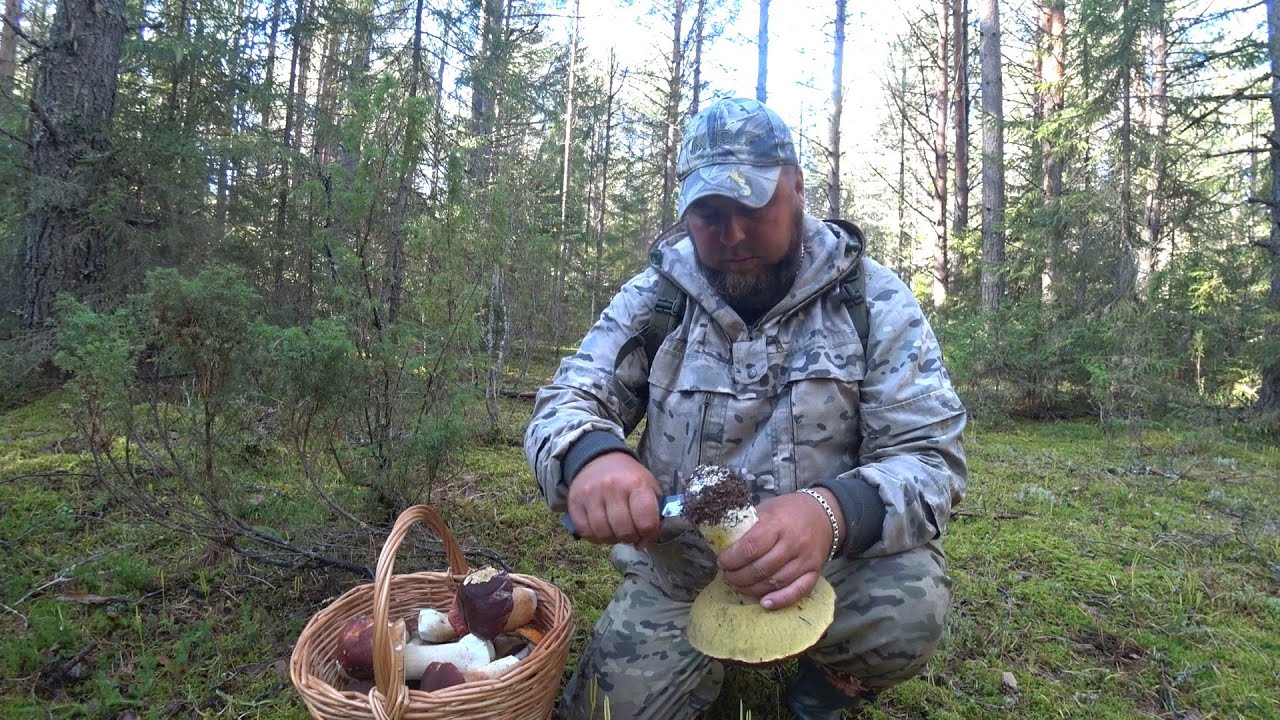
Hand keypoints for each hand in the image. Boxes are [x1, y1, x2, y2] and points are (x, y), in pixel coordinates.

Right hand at [566, 452, 661, 547]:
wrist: (599, 459)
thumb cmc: (628, 478)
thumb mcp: (649, 487)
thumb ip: (653, 513)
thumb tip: (644, 541)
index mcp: (636, 483)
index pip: (646, 521)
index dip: (649, 533)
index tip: (647, 531)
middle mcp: (612, 487)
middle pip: (624, 530)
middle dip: (630, 538)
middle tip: (631, 533)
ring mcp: (591, 494)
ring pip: (603, 533)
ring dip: (612, 539)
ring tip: (616, 531)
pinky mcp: (574, 502)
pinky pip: (585, 531)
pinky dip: (595, 537)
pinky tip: (602, 530)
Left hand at [716, 489, 841, 609]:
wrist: (825, 514)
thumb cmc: (789, 510)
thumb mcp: (767, 509)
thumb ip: (749, 526)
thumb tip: (724, 543)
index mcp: (777, 524)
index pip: (750, 547)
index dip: (732, 558)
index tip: (721, 561)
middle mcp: (793, 543)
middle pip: (761, 568)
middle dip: (738, 576)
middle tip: (727, 576)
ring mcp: (806, 559)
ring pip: (775, 582)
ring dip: (752, 589)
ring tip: (738, 586)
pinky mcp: (815, 572)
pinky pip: (798, 591)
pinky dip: (781, 600)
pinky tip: (764, 603)